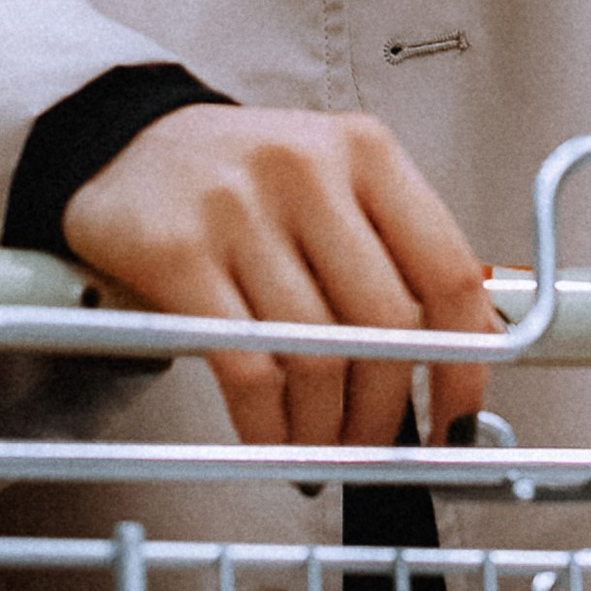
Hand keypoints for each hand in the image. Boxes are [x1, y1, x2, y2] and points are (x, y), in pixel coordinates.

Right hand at [60, 103, 493, 448]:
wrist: (124, 142)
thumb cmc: (245, 177)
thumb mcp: (334, 181)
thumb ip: (396, 252)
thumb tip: (465, 352)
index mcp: (365, 151)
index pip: (447, 270)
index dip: (466, 361)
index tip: (461, 415)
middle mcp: (308, 169)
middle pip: (385, 324)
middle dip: (387, 410)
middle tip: (375, 446)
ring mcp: (240, 208)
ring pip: (318, 356)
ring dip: (327, 429)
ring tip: (320, 448)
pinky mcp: (179, 252)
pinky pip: (247, 369)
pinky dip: (270, 427)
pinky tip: (274, 442)